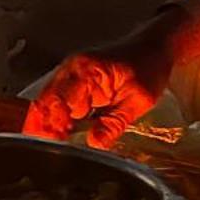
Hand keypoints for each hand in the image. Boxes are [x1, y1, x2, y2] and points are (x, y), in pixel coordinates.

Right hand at [23, 16, 176, 149]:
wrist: (155, 48)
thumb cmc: (149, 66)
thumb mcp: (138, 100)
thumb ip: (114, 123)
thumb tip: (94, 143)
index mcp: (86, 71)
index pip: (56, 100)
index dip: (51, 125)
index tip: (54, 145)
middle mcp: (71, 71)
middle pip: (45, 103)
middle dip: (45, 128)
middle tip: (53, 152)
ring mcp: (70, 77)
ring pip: (48, 105)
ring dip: (51, 126)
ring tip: (59, 146)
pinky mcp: (74, 85)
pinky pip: (59, 105)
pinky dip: (60, 121)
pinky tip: (65, 136)